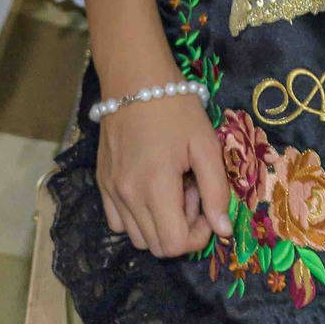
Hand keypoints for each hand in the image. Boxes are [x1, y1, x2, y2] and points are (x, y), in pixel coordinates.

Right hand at [96, 91, 231, 259]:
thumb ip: (216, 190)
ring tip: (172, 187)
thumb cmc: (176, 106)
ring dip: (160, 223)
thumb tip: (223, 230)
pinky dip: (137, 217)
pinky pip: (118, 221)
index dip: (198, 235)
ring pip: (137, 237)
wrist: (135, 77)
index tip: (207, 205)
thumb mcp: (206, 144)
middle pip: (156, 247)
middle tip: (191, 192)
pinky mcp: (101, 182)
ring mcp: (110, 191)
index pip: (174, 245)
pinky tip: (150, 188)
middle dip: (181, 228)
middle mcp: (127, 196)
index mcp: (154, 187)